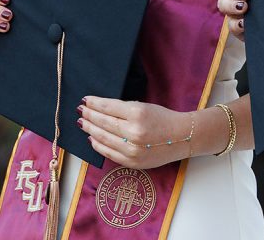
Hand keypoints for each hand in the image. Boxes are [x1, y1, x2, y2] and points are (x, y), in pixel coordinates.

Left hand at [79, 97, 195, 169]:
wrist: (182, 137)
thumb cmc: (164, 119)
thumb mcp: (145, 106)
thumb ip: (123, 109)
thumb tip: (100, 109)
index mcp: (138, 114)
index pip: (108, 107)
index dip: (94, 104)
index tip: (85, 100)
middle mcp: (133, 133)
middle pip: (103, 123)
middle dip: (89, 115)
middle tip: (80, 111)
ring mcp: (132, 150)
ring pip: (102, 138)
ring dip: (90, 129)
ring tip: (83, 123)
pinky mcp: (132, 162)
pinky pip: (108, 153)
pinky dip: (97, 145)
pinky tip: (91, 138)